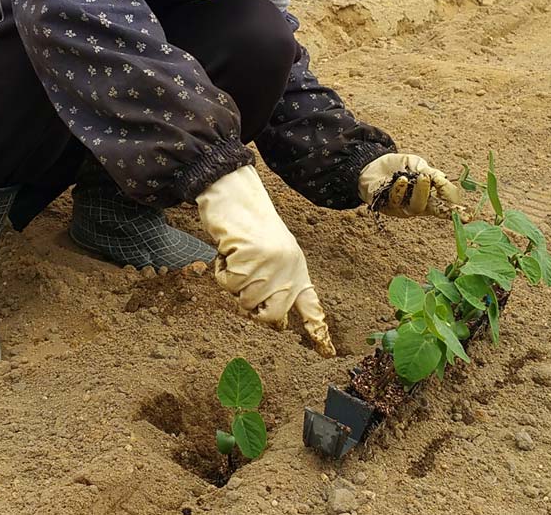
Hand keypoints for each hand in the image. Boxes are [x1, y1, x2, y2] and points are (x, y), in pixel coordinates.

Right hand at [196, 166, 335, 356]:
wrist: (237, 198)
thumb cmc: (250, 224)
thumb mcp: (273, 254)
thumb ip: (277, 283)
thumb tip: (278, 323)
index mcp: (297, 269)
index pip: (310, 305)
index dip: (318, 330)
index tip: (328, 352)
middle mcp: (289, 271)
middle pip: (272, 318)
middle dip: (253, 310)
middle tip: (242, 284)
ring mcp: (271, 268)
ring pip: (245, 302)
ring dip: (233, 283)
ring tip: (236, 256)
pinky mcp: (251, 263)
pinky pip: (229, 285)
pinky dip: (222, 271)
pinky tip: (228, 252)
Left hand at [358, 153, 469, 219]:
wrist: (372, 164)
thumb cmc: (399, 167)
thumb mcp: (417, 165)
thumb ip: (430, 173)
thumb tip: (444, 181)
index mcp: (428, 198)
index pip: (444, 207)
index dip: (456, 212)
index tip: (468, 216)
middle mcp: (415, 207)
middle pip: (429, 208)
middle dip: (436, 197)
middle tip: (431, 178)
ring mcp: (400, 208)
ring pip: (414, 206)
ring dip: (419, 192)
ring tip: (420, 177)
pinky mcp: (384, 206)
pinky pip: (394, 201)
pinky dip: (399, 189)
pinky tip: (401, 179)